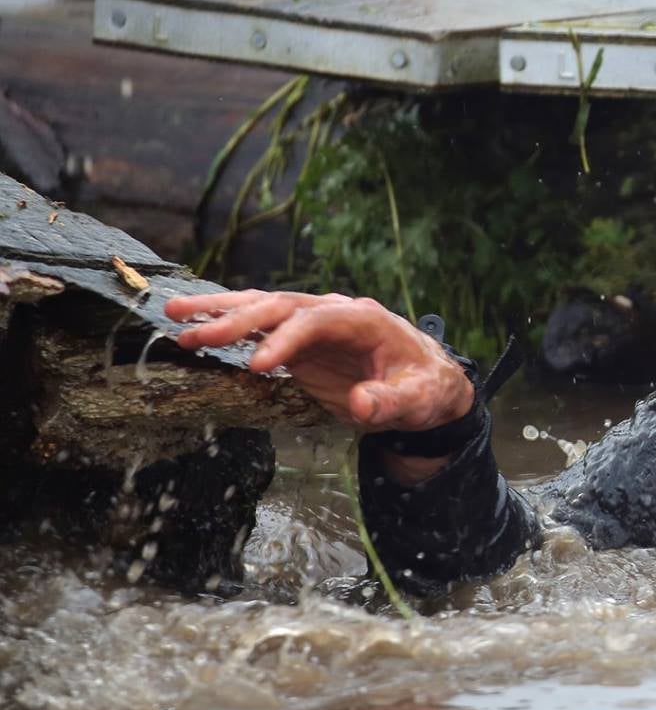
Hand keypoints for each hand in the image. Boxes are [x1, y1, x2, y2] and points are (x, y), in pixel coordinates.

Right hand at [166, 290, 474, 453]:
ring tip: (174, 315)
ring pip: (263, 307)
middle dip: (237, 319)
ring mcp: (314, 323)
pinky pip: (259, 326)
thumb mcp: (418, 400)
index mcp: (363, 319)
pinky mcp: (299, 340)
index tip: (256, 366)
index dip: (285, 340)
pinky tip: (192, 327)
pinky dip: (227, 324)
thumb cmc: (424, 387)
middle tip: (194, 336)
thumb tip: (360, 404)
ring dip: (220, 311)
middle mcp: (334, 312)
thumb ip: (390, 402)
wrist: (427, 382)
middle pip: (280, 306)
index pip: (316, 321)